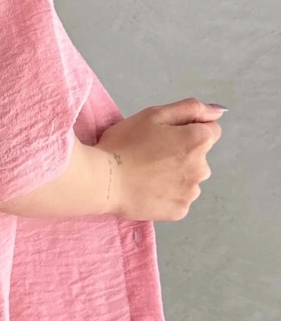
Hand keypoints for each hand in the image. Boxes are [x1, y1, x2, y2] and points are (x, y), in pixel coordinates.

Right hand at [96, 98, 226, 220]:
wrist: (102, 180)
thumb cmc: (124, 144)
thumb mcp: (154, 114)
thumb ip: (191, 109)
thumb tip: (218, 111)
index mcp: (198, 141)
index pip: (211, 131)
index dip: (187, 131)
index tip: (165, 137)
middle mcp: (202, 168)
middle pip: (200, 157)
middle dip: (182, 155)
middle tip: (150, 156)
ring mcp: (191, 192)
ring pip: (189, 180)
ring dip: (175, 176)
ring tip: (146, 175)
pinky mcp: (179, 211)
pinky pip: (179, 199)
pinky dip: (167, 195)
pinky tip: (147, 190)